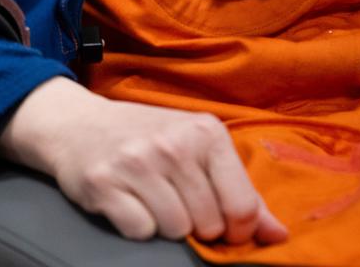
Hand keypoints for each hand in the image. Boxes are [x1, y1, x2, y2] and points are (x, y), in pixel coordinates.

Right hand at [0, 77, 287, 244]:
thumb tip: (279, 235)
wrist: (80, 123)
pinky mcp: (104, 184)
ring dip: (166, 224)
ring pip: (175, 230)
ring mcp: (136, 163)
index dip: (236, 228)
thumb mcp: (199, 149)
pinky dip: (137, 225)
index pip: (241, 206)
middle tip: (178, 199)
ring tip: (153, 197)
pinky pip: (140, 232)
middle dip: (197, 224)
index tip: (221, 221)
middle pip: (208, 223)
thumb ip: (241, 192)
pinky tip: (129, 201)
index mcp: (205, 132)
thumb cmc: (149, 137)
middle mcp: (172, 144)